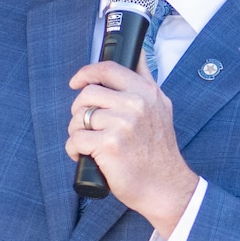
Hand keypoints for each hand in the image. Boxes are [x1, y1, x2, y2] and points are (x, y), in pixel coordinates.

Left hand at [65, 58, 198, 236]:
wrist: (165, 187)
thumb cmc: (158, 152)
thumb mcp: (161, 109)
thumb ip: (145, 84)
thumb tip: (135, 54)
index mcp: (147, 92)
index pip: (109, 69)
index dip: (87, 72)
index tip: (76, 82)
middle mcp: (136, 104)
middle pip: (88, 93)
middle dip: (79, 110)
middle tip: (85, 125)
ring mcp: (122, 124)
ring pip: (79, 117)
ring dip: (76, 132)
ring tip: (89, 144)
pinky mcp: (109, 145)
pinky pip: (75, 139)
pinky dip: (74, 150)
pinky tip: (86, 157)